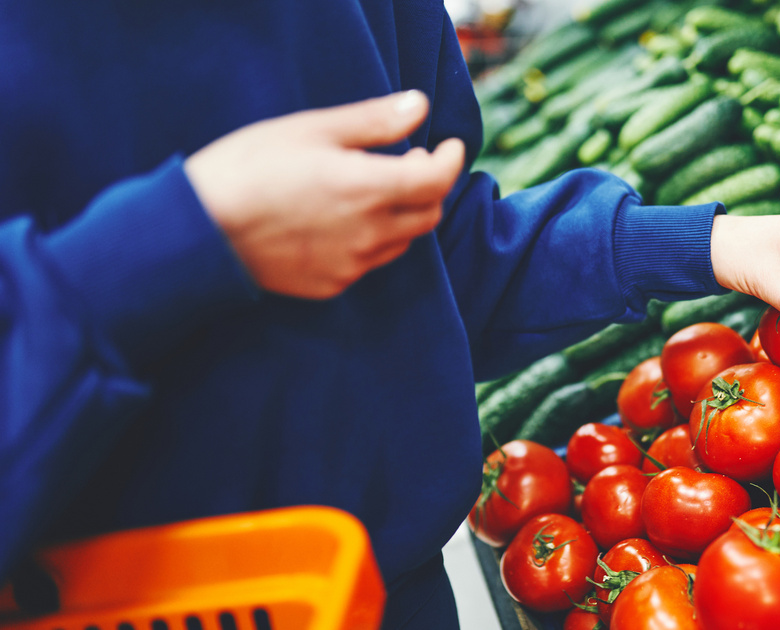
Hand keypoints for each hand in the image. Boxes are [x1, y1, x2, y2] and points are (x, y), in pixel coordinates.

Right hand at [184, 91, 464, 298]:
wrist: (197, 231)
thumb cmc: (249, 167)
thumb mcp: (312, 130)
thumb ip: (374, 122)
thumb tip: (420, 106)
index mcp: (368, 189)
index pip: (438, 181)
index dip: (451, 160)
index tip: (450, 146)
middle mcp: (369, 234)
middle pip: (428, 214)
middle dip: (428, 186)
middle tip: (409, 161)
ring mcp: (351, 265)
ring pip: (401, 241)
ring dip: (401, 214)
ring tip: (371, 188)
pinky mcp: (330, 285)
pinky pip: (368, 262)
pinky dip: (370, 239)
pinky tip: (340, 220)